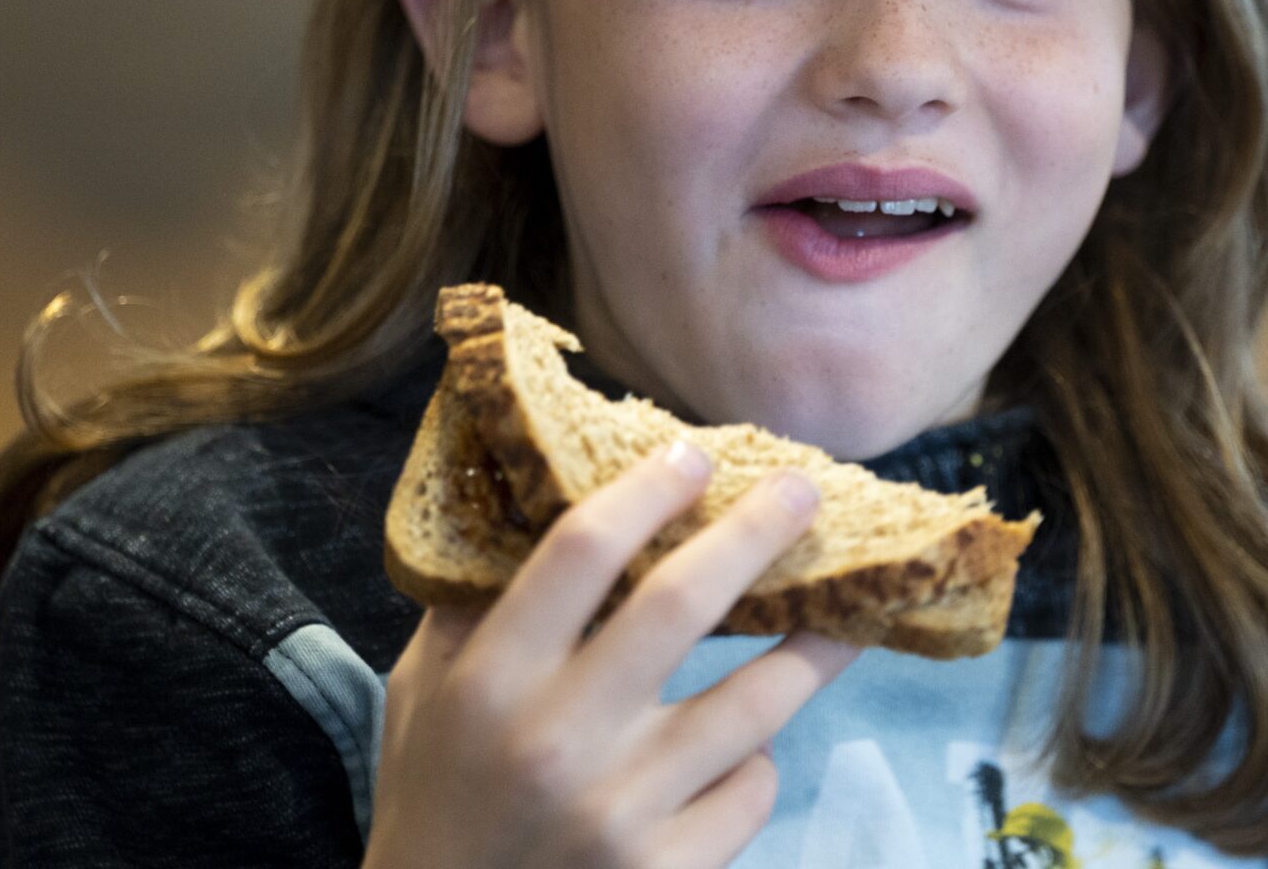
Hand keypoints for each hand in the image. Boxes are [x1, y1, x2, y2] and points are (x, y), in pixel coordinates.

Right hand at [362, 441, 860, 868]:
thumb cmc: (433, 800)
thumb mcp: (420, 695)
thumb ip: (469, 605)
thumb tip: (530, 498)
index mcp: (491, 682)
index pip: (581, 553)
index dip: (647, 490)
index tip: (692, 454)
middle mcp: (559, 741)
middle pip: (681, 605)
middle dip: (755, 534)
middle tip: (802, 488)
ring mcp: (622, 813)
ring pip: (755, 705)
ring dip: (814, 647)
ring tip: (847, 611)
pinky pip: (752, 791)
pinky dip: (759, 760)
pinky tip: (752, 745)